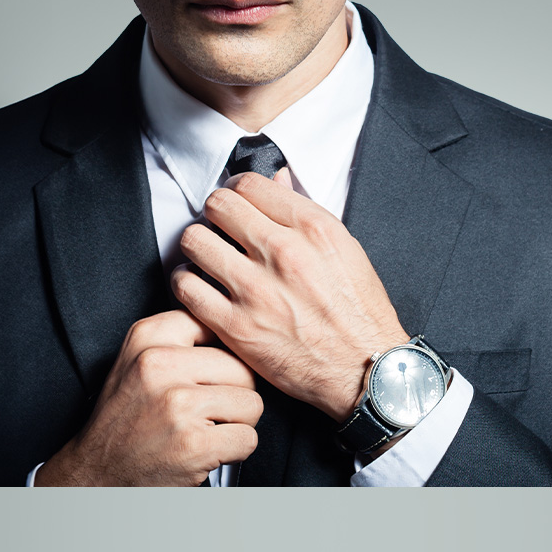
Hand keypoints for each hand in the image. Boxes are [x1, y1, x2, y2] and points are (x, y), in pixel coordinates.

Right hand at [36, 310, 261, 485]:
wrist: (99, 471)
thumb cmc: (125, 420)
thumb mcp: (137, 362)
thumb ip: (179, 340)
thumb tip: (233, 330)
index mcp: (147, 338)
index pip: (216, 326)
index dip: (224, 355)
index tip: (208, 374)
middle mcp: (160, 365)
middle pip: (242, 369)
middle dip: (234, 395)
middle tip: (205, 412)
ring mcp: (179, 405)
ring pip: (252, 404)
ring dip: (237, 424)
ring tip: (204, 430)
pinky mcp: (194, 443)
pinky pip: (248, 438)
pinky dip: (234, 451)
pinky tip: (206, 450)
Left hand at [171, 170, 409, 422]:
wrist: (364, 370)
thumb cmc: (358, 315)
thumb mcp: (345, 251)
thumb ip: (305, 214)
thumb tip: (276, 181)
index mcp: (312, 228)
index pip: (250, 184)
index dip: (236, 191)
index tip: (236, 206)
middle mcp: (282, 253)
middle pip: (218, 206)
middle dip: (214, 215)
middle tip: (218, 230)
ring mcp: (256, 290)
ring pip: (195, 241)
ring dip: (197, 247)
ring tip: (206, 259)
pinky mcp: (237, 327)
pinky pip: (187, 288)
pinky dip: (186, 283)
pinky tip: (199, 287)